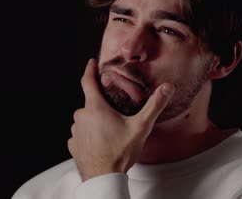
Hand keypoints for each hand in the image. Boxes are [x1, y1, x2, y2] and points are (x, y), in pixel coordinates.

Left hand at [67, 59, 174, 181]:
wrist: (104, 178)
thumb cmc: (120, 152)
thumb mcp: (140, 127)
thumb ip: (154, 106)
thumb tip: (167, 88)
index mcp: (95, 107)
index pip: (88, 81)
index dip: (89, 70)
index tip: (91, 63)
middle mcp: (81, 116)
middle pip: (90, 102)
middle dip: (101, 104)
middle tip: (115, 110)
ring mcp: (76, 131)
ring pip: (86, 118)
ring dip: (95, 120)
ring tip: (110, 130)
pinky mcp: (74, 144)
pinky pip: (81, 133)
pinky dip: (89, 134)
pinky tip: (101, 141)